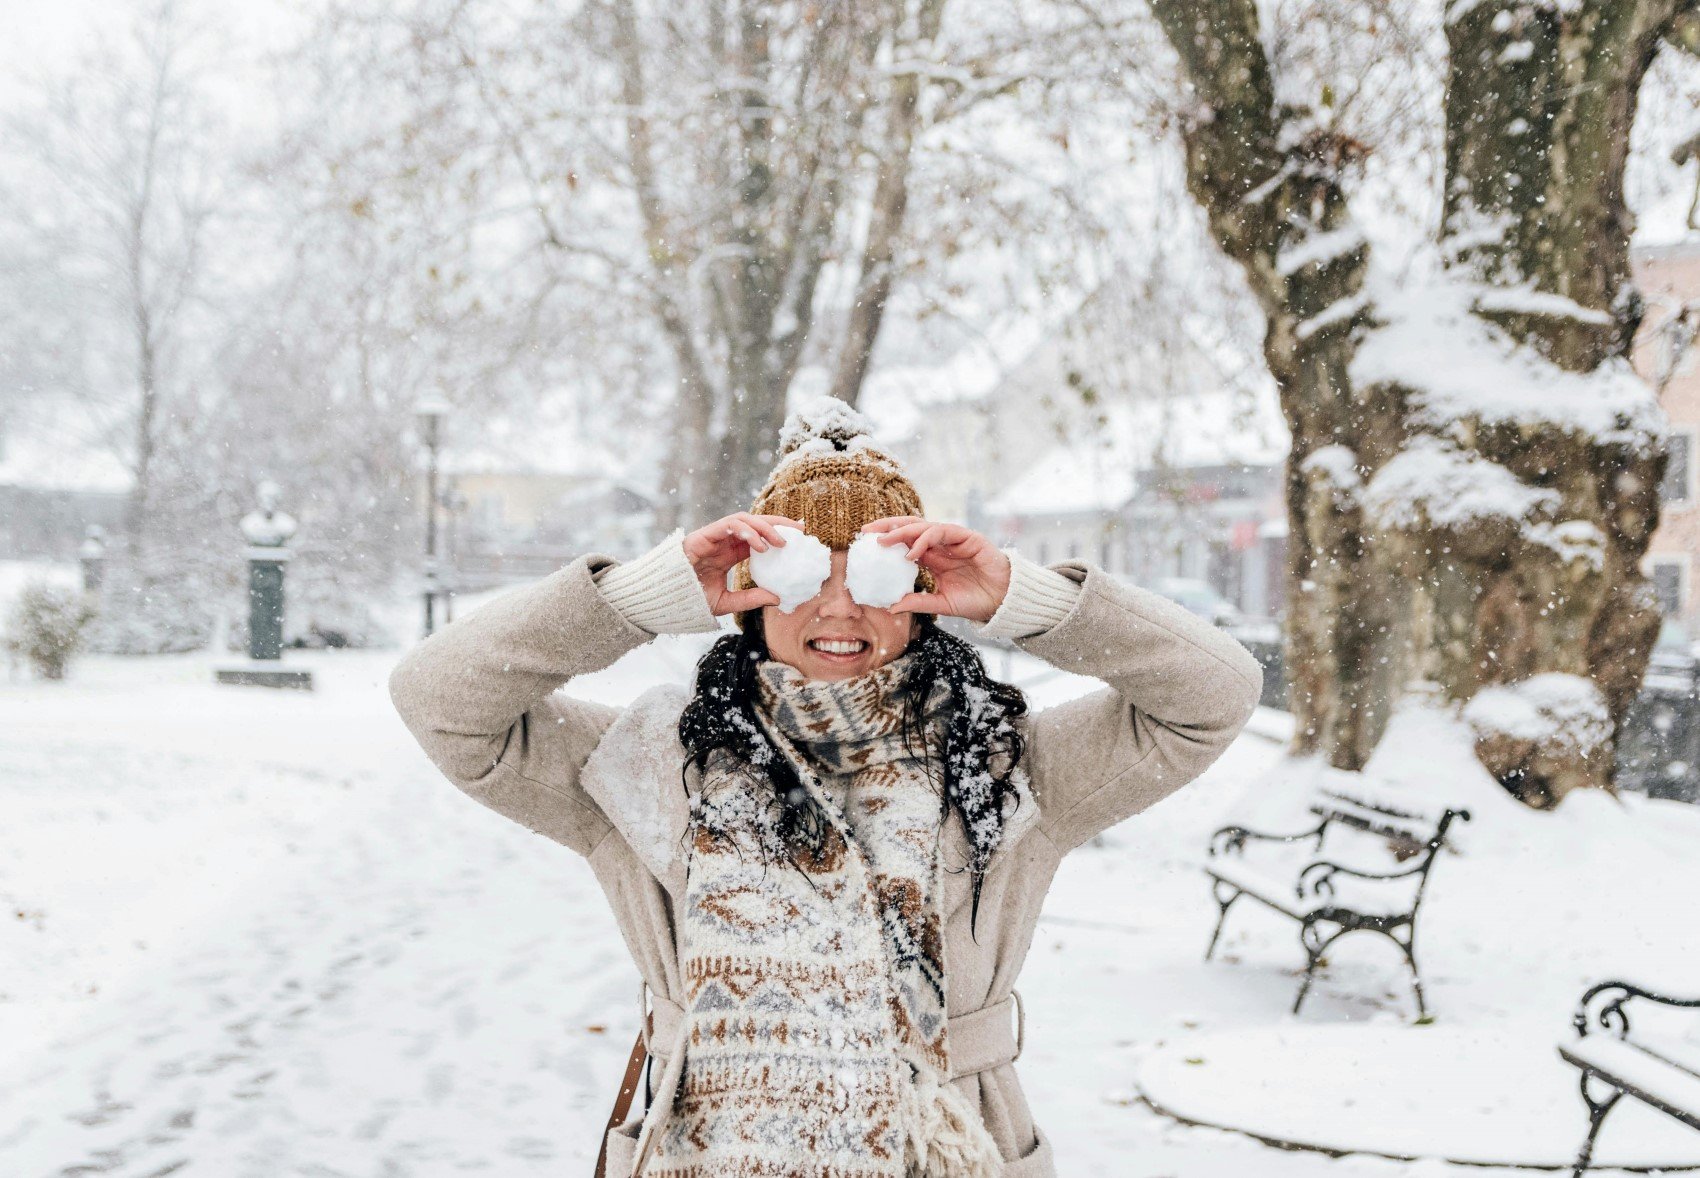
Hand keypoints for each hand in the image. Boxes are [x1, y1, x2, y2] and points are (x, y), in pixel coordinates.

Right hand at [682, 512, 794, 615]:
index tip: (799, 538)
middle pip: (755, 523)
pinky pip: (730, 524)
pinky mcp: (705, 534)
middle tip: (799, 532)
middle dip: (778, 523)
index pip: (758, 538)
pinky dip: (747, 531)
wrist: (665, 597)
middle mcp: (723, 541)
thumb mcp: (725, 602)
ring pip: (744, 519)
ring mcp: (714, 536)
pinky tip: (760, 545)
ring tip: (780, 542)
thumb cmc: (690, 598)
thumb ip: (749, 599)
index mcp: (729, 553)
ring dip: (765, 527)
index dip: (777, 534)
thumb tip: (777, 598)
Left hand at [859, 517, 1010, 622]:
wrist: (1004, 601)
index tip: (865, 543)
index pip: (905, 542)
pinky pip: (941, 532)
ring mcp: (954, 539)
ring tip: (884, 542)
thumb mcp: (940, 603)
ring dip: (901, 532)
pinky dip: (923, 539)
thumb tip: (890, 607)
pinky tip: (911, 553)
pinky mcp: (967, 537)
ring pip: (922, 526)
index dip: (886, 540)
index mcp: (933, 558)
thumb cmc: (975, 601)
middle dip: (887, 527)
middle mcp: (941, 545)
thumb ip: (918, 602)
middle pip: (910, 528)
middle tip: (866, 532)